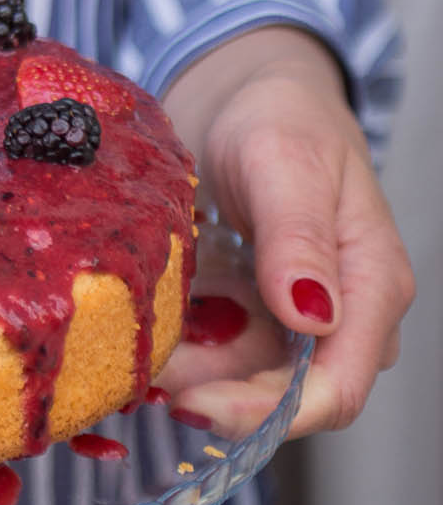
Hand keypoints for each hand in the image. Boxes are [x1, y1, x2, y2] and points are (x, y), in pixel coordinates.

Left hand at [159, 27, 413, 440]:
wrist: (250, 93)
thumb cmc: (281, 114)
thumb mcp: (285, 160)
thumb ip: (297, 236)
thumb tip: (314, 317)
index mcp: (371, 285)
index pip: (336, 388)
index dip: (268, 411)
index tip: (196, 402)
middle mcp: (343, 314)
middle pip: (288, 397)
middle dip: (216, 395)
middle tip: (144, 373)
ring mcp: (298, 318)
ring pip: (245, 379)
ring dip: (189, 373)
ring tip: (132, 346)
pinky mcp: (256, 309)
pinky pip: (219, 349)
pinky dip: (181, 346)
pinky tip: (143, 328)